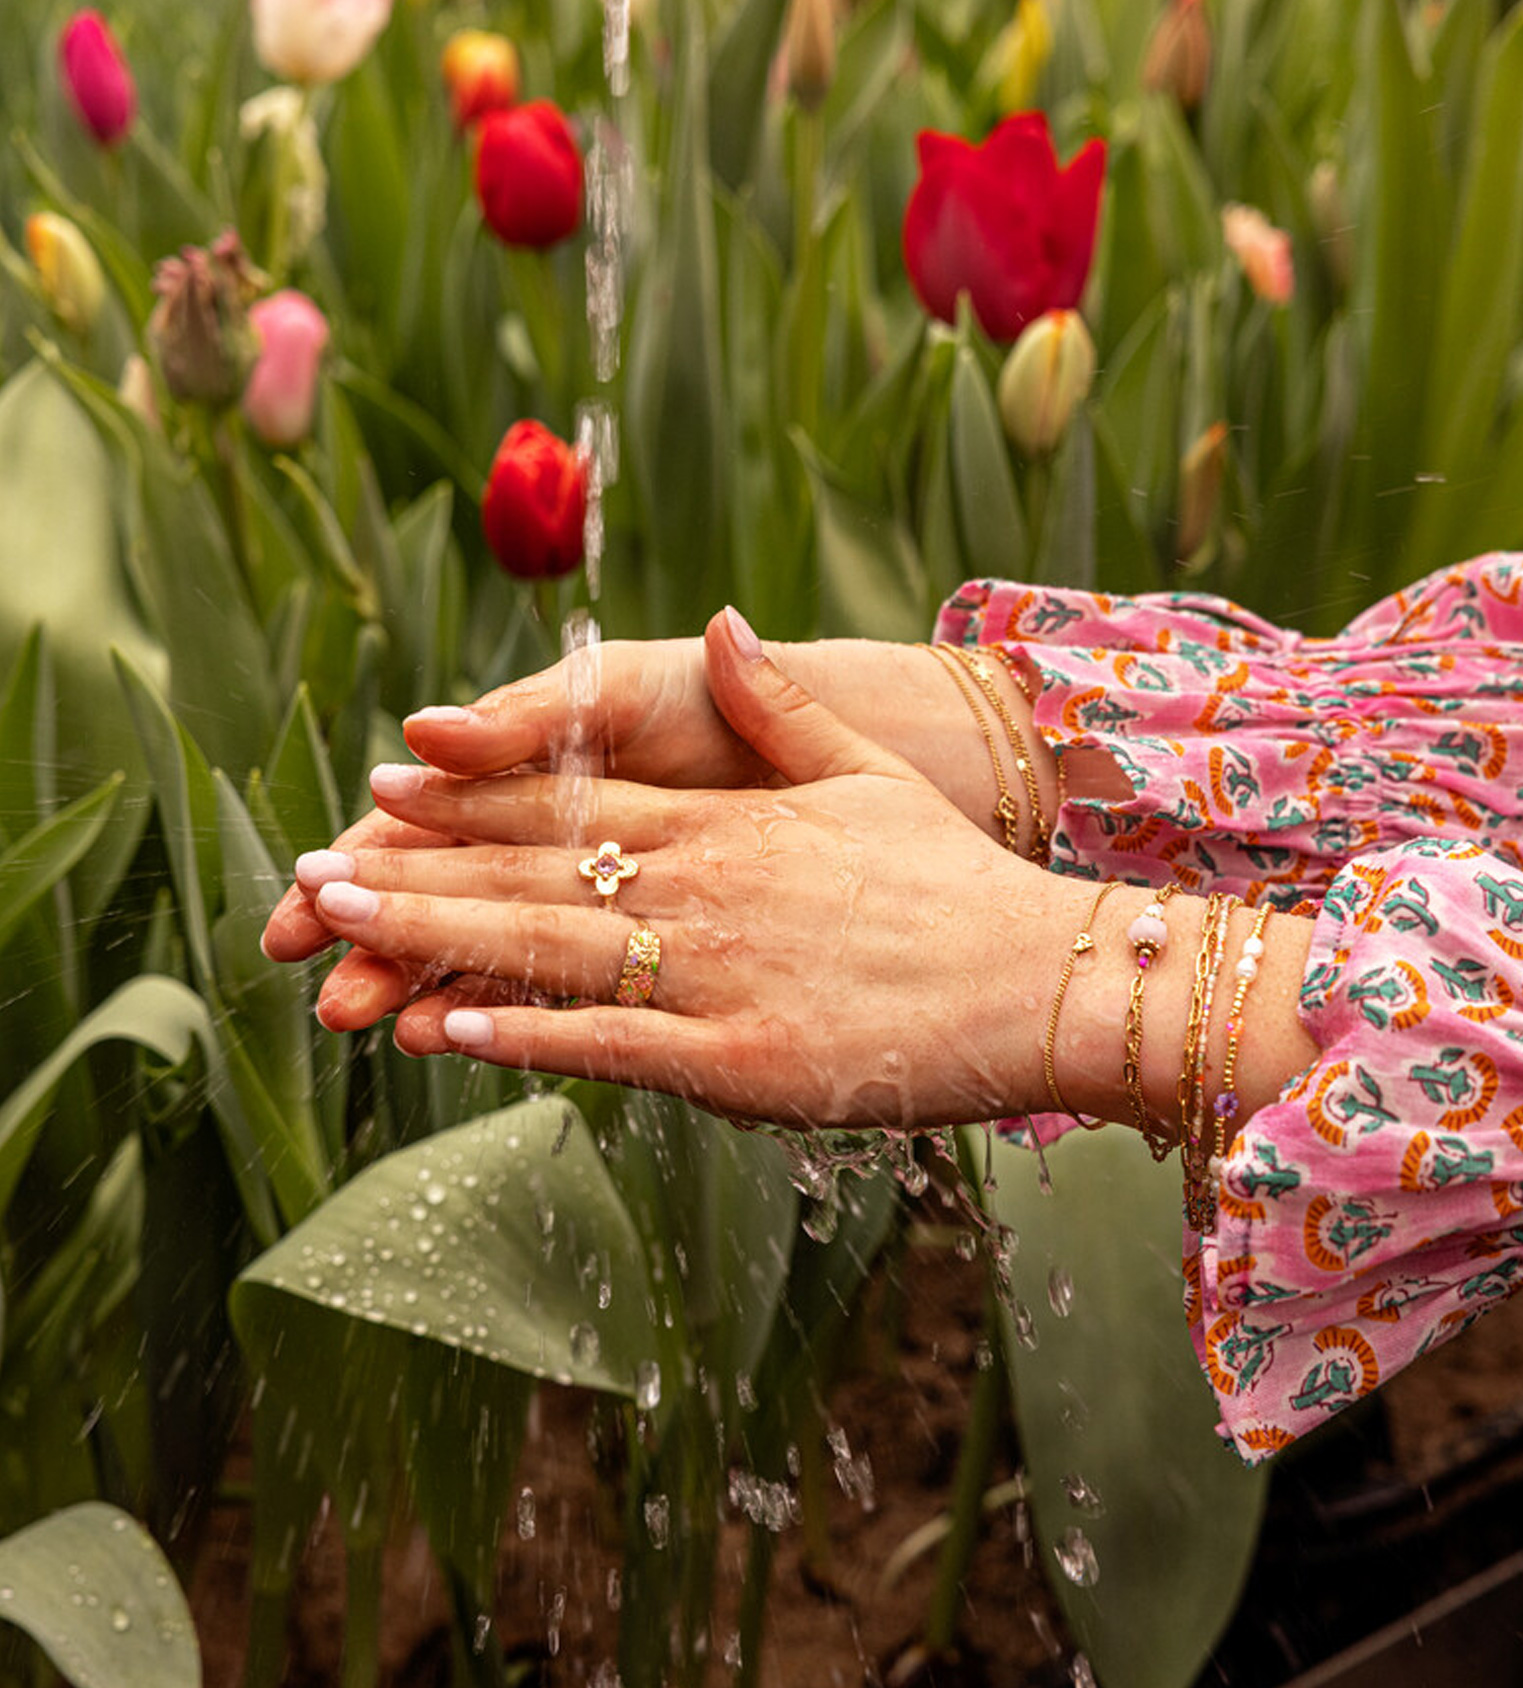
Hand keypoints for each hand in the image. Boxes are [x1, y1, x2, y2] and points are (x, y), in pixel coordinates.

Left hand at [304, 610, 1062, 1128]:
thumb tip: (720, 622)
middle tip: (308, 880)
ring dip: (436, 941)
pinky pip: (613, 1043)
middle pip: (532, 874)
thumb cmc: (956, 886)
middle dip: (413, 875)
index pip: (571, 805)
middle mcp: (706, 887)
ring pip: (549, 949)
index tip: (385, 791)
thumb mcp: (865, 776)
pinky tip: (447, 1027)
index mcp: (727, 824)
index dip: (469, 800)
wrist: (1040, 978)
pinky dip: (527, 1035)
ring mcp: (717, 971)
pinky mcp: (740, 1057)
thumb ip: (777, 706)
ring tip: (339, 939)